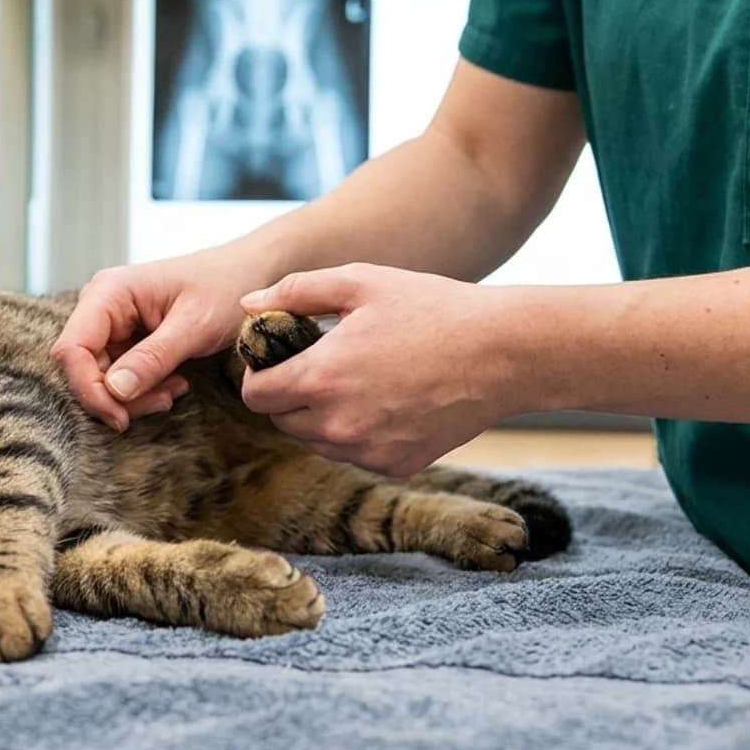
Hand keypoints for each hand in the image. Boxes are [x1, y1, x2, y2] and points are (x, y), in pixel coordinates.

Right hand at [52, 244, 280, 430]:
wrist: (246, 273)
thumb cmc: (224, 286)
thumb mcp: (194, 326)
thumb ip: (153, 358)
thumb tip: (114, 391)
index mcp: (109, 292)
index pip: (72, 349)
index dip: (88, 389)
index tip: (121, 417)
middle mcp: (101, 306)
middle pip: (84, 369)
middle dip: (118, 397)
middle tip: (163, 401)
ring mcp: (112, 324)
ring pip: (101, 379)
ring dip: (135, 396)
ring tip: (174, 390)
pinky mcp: (125, 340)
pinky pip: (120, 377)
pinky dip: (144, 389)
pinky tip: (173, 383)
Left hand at [238, 264, 526, 476]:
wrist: (502, 354)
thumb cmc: (431, 308)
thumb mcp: (361, 283)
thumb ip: (297, 292)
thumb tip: (248, 305)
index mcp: (319, 378)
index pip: (254, 396)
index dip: (259, 375)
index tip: (278, 358)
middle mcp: (337, 425)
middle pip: (281, 421)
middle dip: (289, 395)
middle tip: (320, 364)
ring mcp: (367, 451)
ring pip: (316, 442)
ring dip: (320, 416)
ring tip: (357, 379)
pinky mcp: (395, 466)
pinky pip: (354, 454)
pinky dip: (358, 433)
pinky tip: (386, 400)